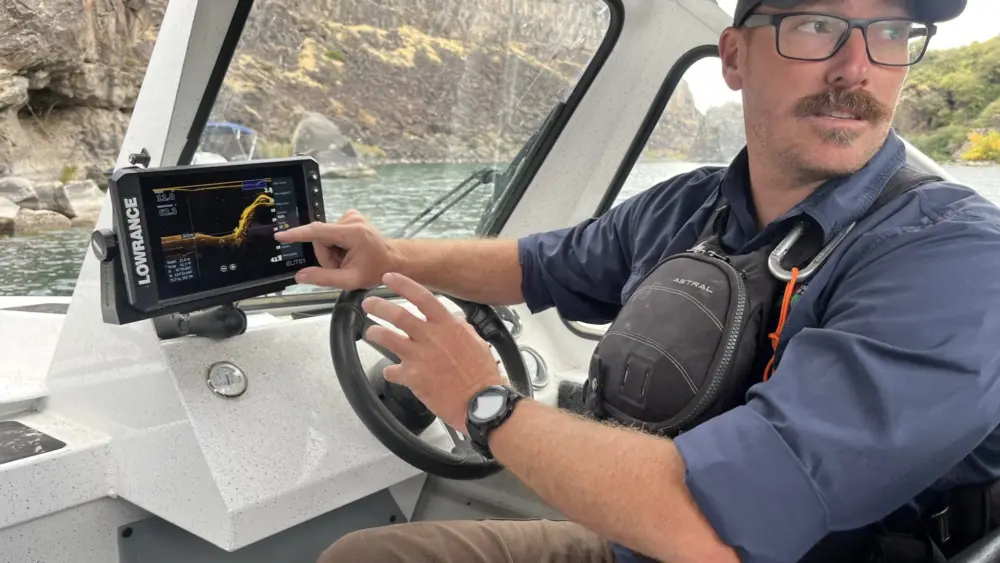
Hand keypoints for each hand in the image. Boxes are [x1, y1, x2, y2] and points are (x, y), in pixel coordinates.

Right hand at [274, 209, 399, 288]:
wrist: (393, 260)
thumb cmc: (376, 270)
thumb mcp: (350, 280)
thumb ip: (324, 278)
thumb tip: (300, 276)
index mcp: (352, 233)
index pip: (318, 232)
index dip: (297, 234)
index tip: (281, 235)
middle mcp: (351, 219)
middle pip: (320, 238)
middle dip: (326, 256)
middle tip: (342, 266)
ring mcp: (351, 216)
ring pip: (324, 237)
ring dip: (332, 252)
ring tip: (348, 260)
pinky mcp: (350, 216)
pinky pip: (331, 233)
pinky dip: (336, 245)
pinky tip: (349, 251)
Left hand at [361, 272, 503, 432]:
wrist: (480, 402)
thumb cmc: (481, 375)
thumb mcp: (475, 341)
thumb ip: (458, 327)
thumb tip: (450, 319)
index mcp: (448, 326)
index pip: (422, 297)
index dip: (403, 285)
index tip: (389, 278)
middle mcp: (431, 337)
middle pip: (398, 315)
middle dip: (378, 306)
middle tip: (369, 303)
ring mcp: (420, 357)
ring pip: (387, 338)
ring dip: (375, 332)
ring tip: (370, 331)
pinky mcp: (412, 378)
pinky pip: (392, 371)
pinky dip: (390, 371)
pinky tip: (390, 372)